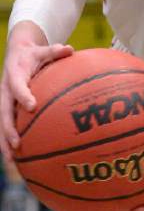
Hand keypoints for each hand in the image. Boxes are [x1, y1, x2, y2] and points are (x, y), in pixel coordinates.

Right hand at [0, 38, 72, 159]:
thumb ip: (55, 51)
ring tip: (12, 161)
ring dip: (4, 142)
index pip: (17, 86)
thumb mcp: (43, 50)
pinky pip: (7, 127)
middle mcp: (6, 91)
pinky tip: (18, 160)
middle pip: (4, 112)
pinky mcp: (7, 110)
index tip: (31, 106)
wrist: (16, 54)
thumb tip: (70, 49)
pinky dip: (9, 143)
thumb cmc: (34, 54)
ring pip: (2, 124)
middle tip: (17, 143)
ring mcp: (4, 102)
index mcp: (14, 75)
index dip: (23, 95)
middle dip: (9, 129)